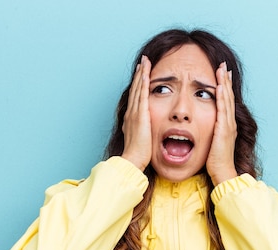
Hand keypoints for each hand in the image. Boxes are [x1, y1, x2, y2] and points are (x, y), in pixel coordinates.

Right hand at [121, 55, 151, 170]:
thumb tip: (146, 130)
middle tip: (143, 61)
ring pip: (138, 89)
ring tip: (145, 62)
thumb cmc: (138, 154)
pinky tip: (146, 74)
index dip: (139, 83)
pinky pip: (142, 95)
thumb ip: (143, 131)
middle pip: (136, 88)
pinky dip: (143, 83)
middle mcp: (131, 112)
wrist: (132, 160)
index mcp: (131, 118)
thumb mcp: (140, 139)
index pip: (136, 96)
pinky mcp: (140, 115)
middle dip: (140, 74)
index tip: (142, 73)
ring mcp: (134, 113)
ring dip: (142, 74)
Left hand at [206, 62, 237, 184]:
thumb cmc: (215, 162)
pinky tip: (219, 88)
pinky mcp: (224, 131)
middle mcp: (229, 123)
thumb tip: (202, 127)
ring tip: (221, 70)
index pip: (224, 102)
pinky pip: (223, 111)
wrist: (222, 173)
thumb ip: (209, 133)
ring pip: (227, 100)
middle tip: (222, 65)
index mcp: (226, 125)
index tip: (221, 74)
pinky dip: (221, 98)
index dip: (223, 87)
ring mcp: (228, 126)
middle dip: (225, 80)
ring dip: (224, 84)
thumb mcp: (211, 143)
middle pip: (228, 97)